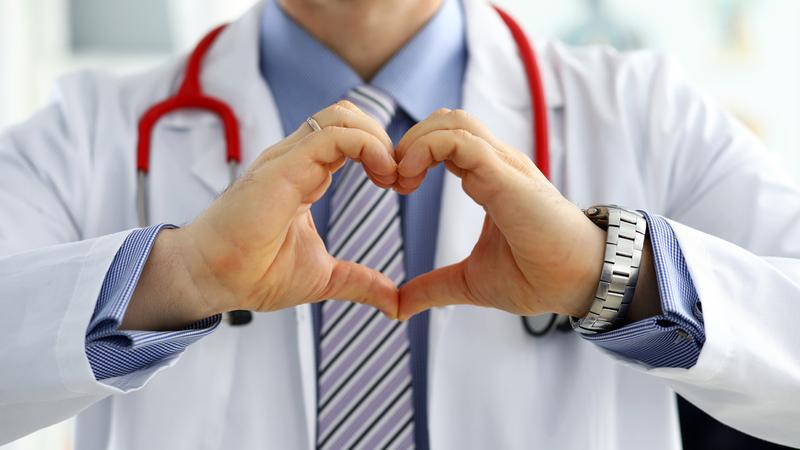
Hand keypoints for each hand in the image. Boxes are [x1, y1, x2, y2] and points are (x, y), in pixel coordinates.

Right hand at [122, 101, 399, 329]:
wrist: (210, 280)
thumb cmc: (253, 273)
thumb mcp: (324, 277)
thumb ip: (360, 282)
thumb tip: (394, 303)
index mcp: (305, 174)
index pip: (349, 136)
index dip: (382, 152)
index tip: (402, 185)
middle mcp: (296, 159)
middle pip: (349, 116)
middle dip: (386, 139)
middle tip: (403, 178)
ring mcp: (287, 159)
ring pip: (342, 116)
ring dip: (379, 139)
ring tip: (393, 176)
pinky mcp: (281, 168)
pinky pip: (331, 136)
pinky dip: (366, 146)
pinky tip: (382, 175)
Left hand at [395, 109, 606, 320]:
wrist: (578, 284)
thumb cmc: (536, 277)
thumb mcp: (469, 282)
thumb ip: (433, 288)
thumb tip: (399, 308)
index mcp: (487, 178)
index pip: (443, 141)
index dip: (411, 156)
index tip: (392, 188)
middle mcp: (495, 164)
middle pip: (444, 120)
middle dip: (407, 142)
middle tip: (390, 181)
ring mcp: (503, 165)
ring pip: (452, 121)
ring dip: (416, 142)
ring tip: (400, 179)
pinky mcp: (507, 175)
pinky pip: (462, 140)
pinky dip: (428, 148)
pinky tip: (410, 178)